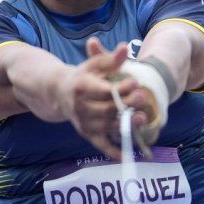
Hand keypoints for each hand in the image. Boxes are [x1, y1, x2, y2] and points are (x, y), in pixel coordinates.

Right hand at [56, 37, 147, 159]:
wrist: (60, 92)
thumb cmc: (83, 76)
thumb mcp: (94, 64)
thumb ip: (111, 58)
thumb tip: (125, 47)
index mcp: (81, 87)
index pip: (103, 91)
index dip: (120, 88)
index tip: (135, 82)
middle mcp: (80, 107)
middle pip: (107, 109)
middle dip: (127, 104)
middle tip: (144, 97)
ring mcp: (84, 122)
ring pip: (107, 126)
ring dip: (125, 124)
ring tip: (142, 118)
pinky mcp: (87, 134)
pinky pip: (100, 145)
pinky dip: (112, 152)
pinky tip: (125, 156)